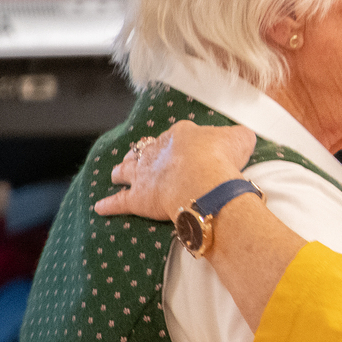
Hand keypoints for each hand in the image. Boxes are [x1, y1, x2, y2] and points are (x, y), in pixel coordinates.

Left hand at [95, 122, 256, 220]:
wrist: (204, 181)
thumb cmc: (223, 158)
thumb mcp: (240, 138)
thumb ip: (238, 136)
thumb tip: (242, 138)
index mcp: (181, 134)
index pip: (176, 134)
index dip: (177, 140)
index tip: (179, 146)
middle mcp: (157, 150)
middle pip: (144, 150)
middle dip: (140, 154)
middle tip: (138, 158)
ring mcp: (144, 174)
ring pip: (126, 170)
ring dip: (120, 172)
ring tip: (114, 175)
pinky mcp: (138, 198)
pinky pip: (118, 202)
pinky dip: (108, 205)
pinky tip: (99, 208)